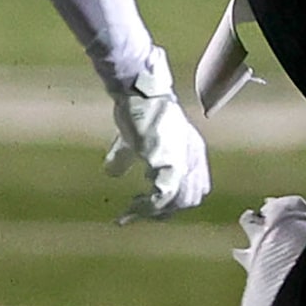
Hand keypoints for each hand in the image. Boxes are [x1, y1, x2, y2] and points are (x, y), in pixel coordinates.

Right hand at [102, 48, 211, 222]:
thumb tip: (110, 173)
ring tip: (134, 211)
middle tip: (141, 213)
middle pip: (189, 199)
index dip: (175, 201)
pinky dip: (148, 206)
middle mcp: (193, 158)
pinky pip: (163, 195)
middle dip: (165, 211)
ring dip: (156, 212)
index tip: (153, 208)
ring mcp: (183, 162)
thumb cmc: (138, 108)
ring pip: (178, 201)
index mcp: (191, 151)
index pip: (194, 187)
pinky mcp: (169, 163)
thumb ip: (125, 157)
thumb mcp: (136, 137)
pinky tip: (133, 207)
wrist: (139, 92)